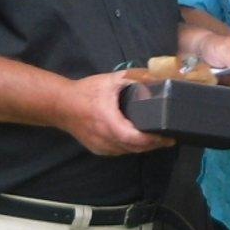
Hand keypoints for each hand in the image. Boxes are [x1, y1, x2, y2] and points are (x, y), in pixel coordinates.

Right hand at [57, 71, 173, 155]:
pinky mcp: (97, 149)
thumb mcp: (111, 80)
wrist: (60, 105)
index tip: (167, 136)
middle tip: (170, 138)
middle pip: (133, 148)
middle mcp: (104, 138)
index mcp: (108, 121)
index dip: (151, 140)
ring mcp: (100, 146)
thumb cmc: (86, 91)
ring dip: (143, 148)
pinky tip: (140, 141)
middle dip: (153, 145)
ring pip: (126, 152)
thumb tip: (155, 77)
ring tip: (159, 139)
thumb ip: (134, 77)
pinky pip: (119, 151)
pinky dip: (131, 148)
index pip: (133, 138)